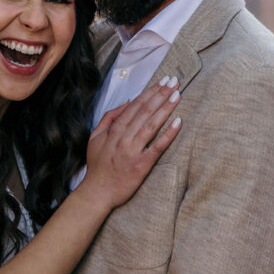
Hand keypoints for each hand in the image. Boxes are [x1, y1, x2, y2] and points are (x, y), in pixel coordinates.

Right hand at [79, 79, 180, 211]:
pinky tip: (178, 122)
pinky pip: (158, 146)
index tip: (162, 82)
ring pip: (152, 125)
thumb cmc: (98, 165)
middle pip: (145, 111)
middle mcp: (124, 138)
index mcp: (114, 130)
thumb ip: (110, 118)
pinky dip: (168, 134)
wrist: (98, 192)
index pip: (135, 106)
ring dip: (166, 108)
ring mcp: (133, 151)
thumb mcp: (95, 137)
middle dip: (161, 94)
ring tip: (177, 95)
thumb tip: (126, 102)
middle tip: (174, 82)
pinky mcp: (142, 165)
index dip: (150, 92)